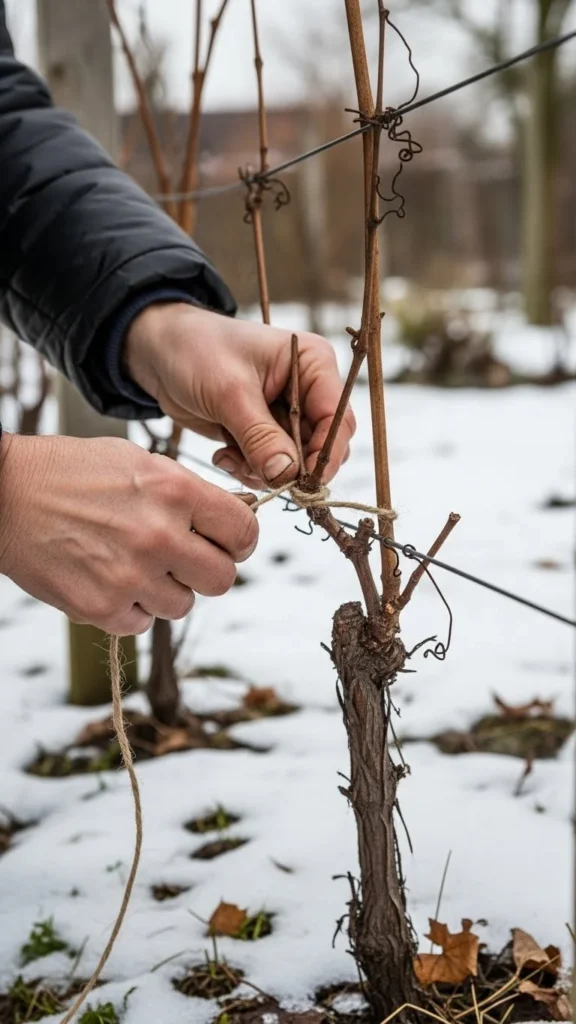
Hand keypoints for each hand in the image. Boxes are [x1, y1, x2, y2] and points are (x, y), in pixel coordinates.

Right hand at [0, 434, 257, 633]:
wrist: (5, 495)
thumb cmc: (71, 472)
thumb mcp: (139, 461)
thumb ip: (189, 492)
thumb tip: (234, 515)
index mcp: (174, 491)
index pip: (244, 532)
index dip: (239, 540)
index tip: (228, 542)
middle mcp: (158, 536)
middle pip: (223, 579)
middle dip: (209, 570)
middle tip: (186, 559)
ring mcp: (130, 577)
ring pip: (183, 605)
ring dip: (167, 590)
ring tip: (136, 562)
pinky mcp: (102, 608)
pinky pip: (143, 623)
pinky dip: (132, 607)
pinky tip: (109, 577)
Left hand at [125, 304, 354, 487]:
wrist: (159, 353)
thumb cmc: (196, 352)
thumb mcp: (229, 392)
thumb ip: (260, 436)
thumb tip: (288, 475)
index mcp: (312, 364)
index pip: (338, 416)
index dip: (327, 452)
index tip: (305, 481)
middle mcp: (307, 390)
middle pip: (322, 445)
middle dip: (291, 466)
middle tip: (258, 472)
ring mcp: (286, 414)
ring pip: (296, 463)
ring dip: (265, 470)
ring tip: (231, 456)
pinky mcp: (264, 434)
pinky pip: (272, 466)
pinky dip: (249, 469)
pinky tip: (223, 454)